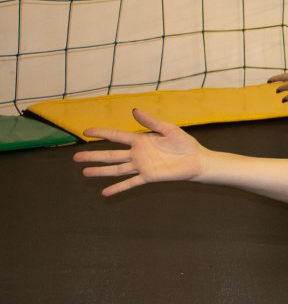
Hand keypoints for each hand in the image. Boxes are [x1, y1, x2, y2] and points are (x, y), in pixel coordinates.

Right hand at [73, 109, 205, 195]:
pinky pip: (130, 183)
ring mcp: (141, 166)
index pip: (116, 136)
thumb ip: (150, 121)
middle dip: (93, 155)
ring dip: (101, 171)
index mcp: (141, 140)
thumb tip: (133, 110)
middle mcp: (137, 153)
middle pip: (111, 154)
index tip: (85, 132)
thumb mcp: (168, 129)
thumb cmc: (184, 143)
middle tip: (75, 157)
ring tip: (84, 172)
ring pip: (116, 169)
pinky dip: (118, 188)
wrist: (196, 160)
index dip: (101, 133)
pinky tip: (104, 193)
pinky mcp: (148, 177)